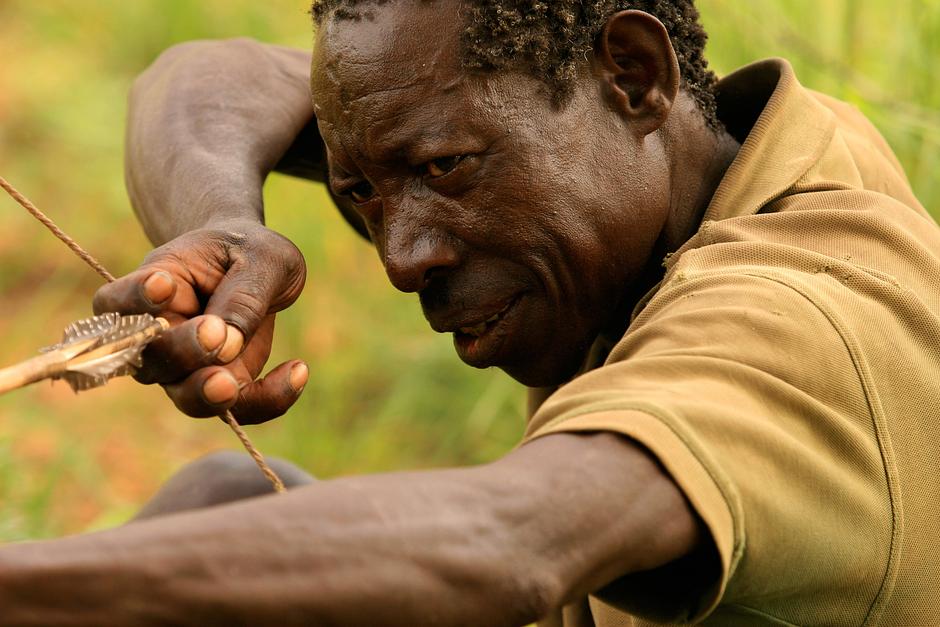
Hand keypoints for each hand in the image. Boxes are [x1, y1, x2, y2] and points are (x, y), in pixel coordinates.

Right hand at [93, 219, 307, 422]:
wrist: (256, 263)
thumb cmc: (248, 251)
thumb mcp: (260, 256)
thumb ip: (243, 294)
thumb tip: (226, 342)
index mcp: (154, 283)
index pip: (116, 302)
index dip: (133, 299)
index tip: (162, 285)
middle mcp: (158, 334)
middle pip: (151, 359)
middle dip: (184, 352)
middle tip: (217, 336)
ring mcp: (186, 366)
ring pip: (185, 396)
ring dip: (209, 394)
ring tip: (233, 384)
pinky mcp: (221, 385)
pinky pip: (238, 408)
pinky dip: (269, 399)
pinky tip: (299, 370)